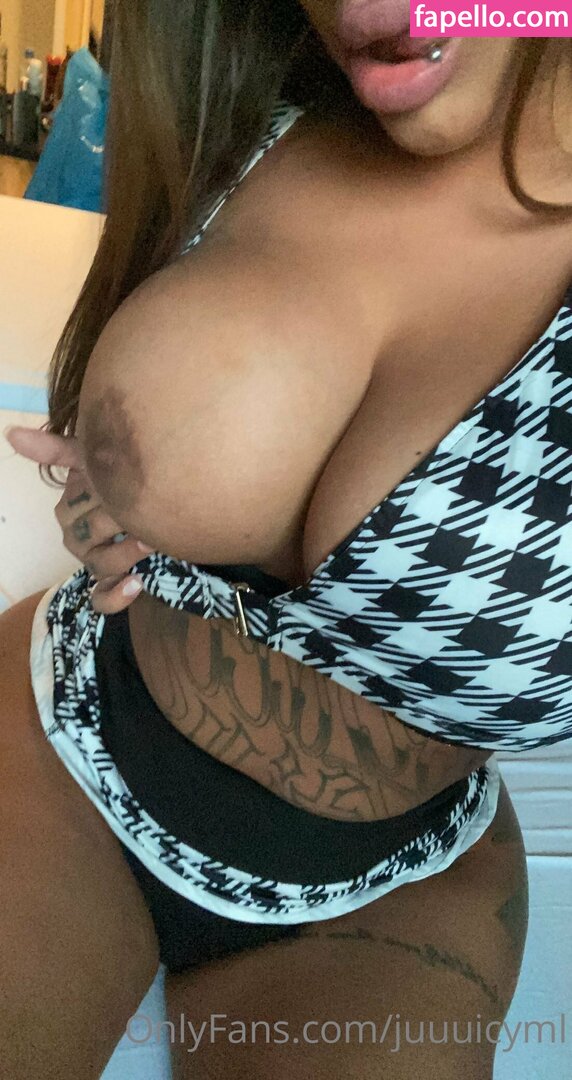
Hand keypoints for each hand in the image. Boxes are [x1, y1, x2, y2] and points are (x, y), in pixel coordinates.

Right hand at [3, 426, 152, 613]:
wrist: (168, 504)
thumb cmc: (130, 479)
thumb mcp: (97, 460)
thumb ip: (57, 449)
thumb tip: (10, 432)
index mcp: (71, 509)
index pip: (72, 512)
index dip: (98, 503)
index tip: (121, 491)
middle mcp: (78, 539)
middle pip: (85, 541)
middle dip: (116, 527)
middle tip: (147, 515)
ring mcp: (95, 562)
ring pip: (97, 567)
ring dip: (123, 557)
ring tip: (150, 542)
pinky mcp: (113, 585)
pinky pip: (102, 600)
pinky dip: (117, 596)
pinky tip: (136, 583)